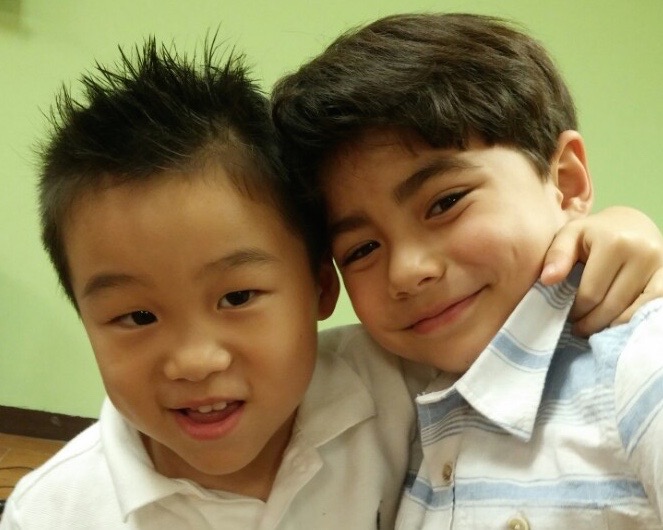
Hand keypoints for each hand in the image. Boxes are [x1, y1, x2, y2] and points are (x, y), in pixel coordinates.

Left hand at [541, 206, 662, 335]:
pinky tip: (619, 323)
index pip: (591, 293)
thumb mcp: (571, 234)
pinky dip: (636, 318)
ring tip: (596, 329)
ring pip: (635, 309)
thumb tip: (547, 280)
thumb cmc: (594, 232)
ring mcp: (661, 265)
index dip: (577, 311)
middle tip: (579, 329)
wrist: (632, 222)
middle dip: (592, 322)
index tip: (567, 317)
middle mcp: (642, 253)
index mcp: (614, 243)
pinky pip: (656, 304)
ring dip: (613, 325)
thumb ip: (557, 255)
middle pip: (613, 305)